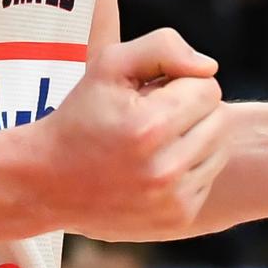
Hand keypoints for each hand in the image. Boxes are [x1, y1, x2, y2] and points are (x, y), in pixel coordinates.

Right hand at [30, 29, 228, 240]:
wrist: (48, 181)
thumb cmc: (81, 115)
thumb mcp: (109, 64)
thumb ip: (164, 47)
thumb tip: (209, 67)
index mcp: (150, 127)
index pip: (208, 88)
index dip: (181, 82)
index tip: (152, 92)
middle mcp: (165, 170)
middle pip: (219, 119)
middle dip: (192, 108)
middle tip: (155, 113)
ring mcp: (173, 201)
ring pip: (218, 149)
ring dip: (195, 137)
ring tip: (155, 139)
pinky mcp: (177, 220)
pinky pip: (208, 178)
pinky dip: (189, 166)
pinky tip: (156, 164)